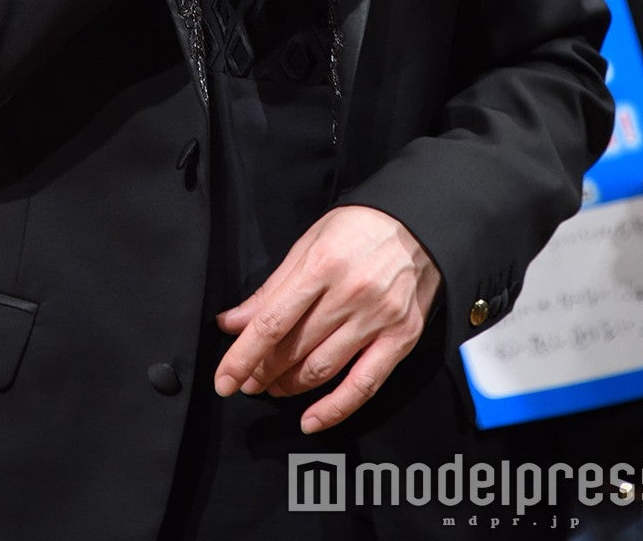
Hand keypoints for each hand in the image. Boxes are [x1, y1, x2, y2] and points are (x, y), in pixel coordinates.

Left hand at [213, 204, 441, 434]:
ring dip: (290, 386)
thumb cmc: (358, 227)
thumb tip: (233, 322)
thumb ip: (272, 287)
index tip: (224, 379)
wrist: (418, 223)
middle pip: (295, 348)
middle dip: (263, 371)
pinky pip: (364, 385)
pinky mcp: (401, 338)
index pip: (272, 322)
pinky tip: (310, 419)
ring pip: (323, 369)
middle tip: (246, 381)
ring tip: (271, 388)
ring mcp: (378, 319)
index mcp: (321, 265)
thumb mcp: (309, 243)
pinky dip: (335, 408)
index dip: (243, 356)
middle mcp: (350, 295)